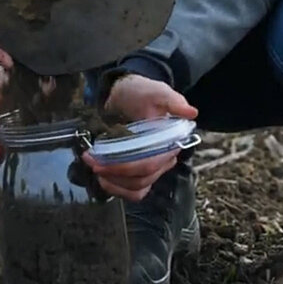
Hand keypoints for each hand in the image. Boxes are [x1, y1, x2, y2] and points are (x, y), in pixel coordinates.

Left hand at [82, 74, 197, 201]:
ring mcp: (151, 167)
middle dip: (114, 174)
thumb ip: (172, 101)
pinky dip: (117, 189)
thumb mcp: (156, 92)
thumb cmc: (142, 94)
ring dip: (114, 183)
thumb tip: (191, 111)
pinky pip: (133, 191)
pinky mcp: (139, 171)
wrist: (127, 95)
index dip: (125, 167)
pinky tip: (103, 180)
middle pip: (142, 179)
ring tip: (95, 169)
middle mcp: (163, 159)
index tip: (100, 162)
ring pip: (137, 188)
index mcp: (170, 143)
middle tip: (92, 162)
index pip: (150, 164)